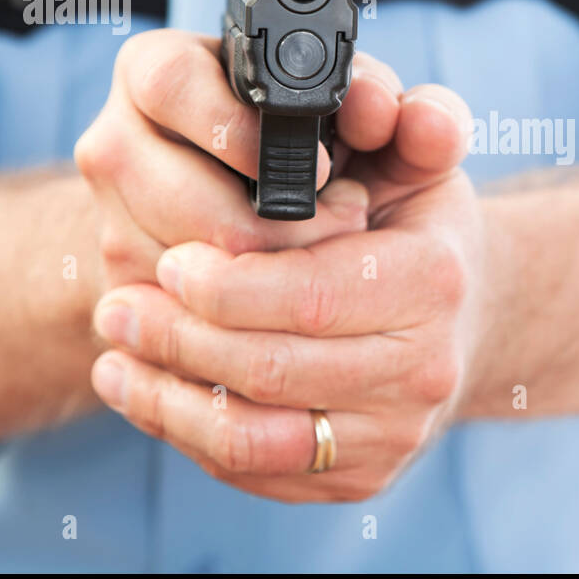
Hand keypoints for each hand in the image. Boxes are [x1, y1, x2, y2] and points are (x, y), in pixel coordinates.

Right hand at [73, 29, 462, 301]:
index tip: (322, 168)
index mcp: (162, 73)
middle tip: (347, 225)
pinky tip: (297, 313)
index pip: (172, 84)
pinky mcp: (123, 302)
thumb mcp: (384, 130)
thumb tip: (402, 117)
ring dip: (270, 284)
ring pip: (182, 275)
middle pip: (183, 200)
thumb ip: (413, 111)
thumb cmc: (346, 166)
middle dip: (282, 230)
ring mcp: (109, 229)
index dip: (245, 130)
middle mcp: (117, 146)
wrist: (297, 240)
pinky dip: (248, 327)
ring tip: (331, 265)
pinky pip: (178, 328)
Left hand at [88, 157, 485, 502]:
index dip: (226, 286)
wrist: (463, 321)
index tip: (169, 260)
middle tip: (116, 305)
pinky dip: (186, 433)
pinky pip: (255, 470)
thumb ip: (406, 118)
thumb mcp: (422, 161)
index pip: (311, 295)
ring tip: (115, 348)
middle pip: (272, 367)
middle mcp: (424, 369)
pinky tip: (143, 390)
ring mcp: (394, 435)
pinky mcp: (361, 477)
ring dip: (165, 394)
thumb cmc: (421, 231)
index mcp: (434, 281)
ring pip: (254, 436)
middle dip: (178, 337)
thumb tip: (374, 101)